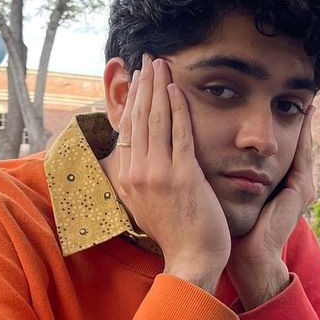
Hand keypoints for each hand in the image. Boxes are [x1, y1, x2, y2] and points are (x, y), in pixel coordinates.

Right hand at [114, 55, 229, 292]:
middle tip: (148, 59)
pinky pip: (179, 134)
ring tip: (161, 64)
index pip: (128, 130)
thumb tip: (137, 157)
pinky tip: (176, 88)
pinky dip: (177, 108)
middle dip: (144, 84)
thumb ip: (141, 179)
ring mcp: (158, 174)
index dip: (132, 100)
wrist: (192, 260)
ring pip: (156, 120)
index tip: (137, 79)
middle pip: (139, 118)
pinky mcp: (182, 176)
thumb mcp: (146, 204)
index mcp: (127, 179)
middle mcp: (137, 173)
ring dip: (158, 87)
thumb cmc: (176, 233)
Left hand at [227, 105, 314, 308]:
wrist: (248, 256)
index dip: (275, 123)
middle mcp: (292, 183)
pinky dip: (306, 136)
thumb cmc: (232, 225)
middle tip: (302, 93)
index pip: (275, 146)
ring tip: (306, 99)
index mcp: (274, 182)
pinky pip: (305, 156)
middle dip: (298, 119)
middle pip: (295, 143)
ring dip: (305, 123)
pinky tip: (305, 116)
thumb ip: (228, 172)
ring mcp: (301, 187)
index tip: (272, 100)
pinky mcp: (301, 190)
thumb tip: (204, 147)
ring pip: (303, 145)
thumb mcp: (230, 190)